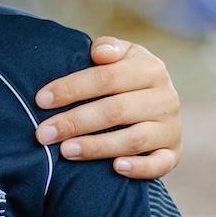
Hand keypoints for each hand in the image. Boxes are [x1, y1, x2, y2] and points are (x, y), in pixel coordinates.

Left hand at [32, 37, 180, 179]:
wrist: (156, 101)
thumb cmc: (125, 76)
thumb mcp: (121, 55)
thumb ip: (108, 48)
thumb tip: (99, 54)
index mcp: (151, 69)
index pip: (106, 78)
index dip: (71, 89)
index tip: (41, 100)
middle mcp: (165, 98)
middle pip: (115, 111)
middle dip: (74, 122)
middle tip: (43, 134)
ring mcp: (171, 128)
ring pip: (133, 139)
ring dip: (97, 147)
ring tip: (65, 151)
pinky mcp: (174, 153)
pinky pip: (160, 164)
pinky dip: (139, 167)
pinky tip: (115, 168)